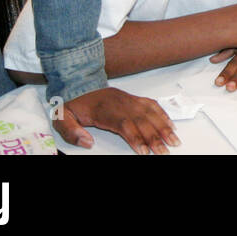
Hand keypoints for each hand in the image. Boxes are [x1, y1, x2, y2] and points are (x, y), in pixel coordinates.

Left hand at [55, 87, 178, 154]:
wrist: (79, 84)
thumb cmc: (73, 104)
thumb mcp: (62, 118)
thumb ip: (72, 132)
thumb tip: (87, 142)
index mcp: (104, 110)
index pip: (125, 124)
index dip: (136, 138)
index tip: (144, 151)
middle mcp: (121, 104)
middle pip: (142, 121)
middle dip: (155, 137)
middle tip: (165, 151)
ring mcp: (129, 100)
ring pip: (150, 113)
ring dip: (164, 127)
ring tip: (174, 140)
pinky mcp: (134, 99)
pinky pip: (151, 105)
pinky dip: (163, 115)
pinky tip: (170, 124)